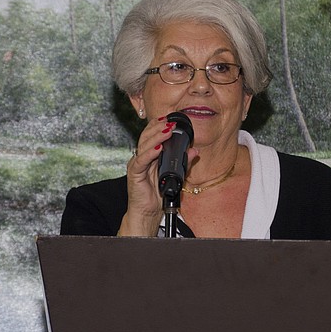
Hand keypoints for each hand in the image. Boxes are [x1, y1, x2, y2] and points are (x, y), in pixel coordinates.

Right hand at [118, 116, 198, 235]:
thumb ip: (184, 163)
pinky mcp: (135, 174)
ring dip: (156, 137)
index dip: (158, 126)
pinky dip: (150, 153)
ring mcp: (137, 165)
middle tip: (170, 122)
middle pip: (146, 137)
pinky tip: (158, 148)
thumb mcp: (175, 176)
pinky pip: (141, 161)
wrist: (148, 212)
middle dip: (158, 128)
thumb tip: (195, 151)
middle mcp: (142, 158)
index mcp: (150, 156)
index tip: (169, 119)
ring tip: (167, 130)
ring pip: (143, 145)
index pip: (151, 136)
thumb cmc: (158, 194)